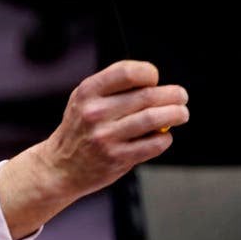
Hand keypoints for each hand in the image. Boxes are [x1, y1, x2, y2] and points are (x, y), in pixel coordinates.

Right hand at [0, 61, 187, 238]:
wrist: (59, 167)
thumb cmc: (79, 130)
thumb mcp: (84, 100)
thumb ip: (113, 89)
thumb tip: (156, 85)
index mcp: (88, 92)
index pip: (128, 72)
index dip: (149, 73)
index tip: (154, 80)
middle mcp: (95, 113)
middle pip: (148, 95)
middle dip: (173, 94)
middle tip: (181, 97)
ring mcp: (106, 137)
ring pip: (154, 118)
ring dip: (176, 114)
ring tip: (181, 114)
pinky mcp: (117, 158)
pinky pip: (153, 144)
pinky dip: (164, 138)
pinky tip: (161, 136)